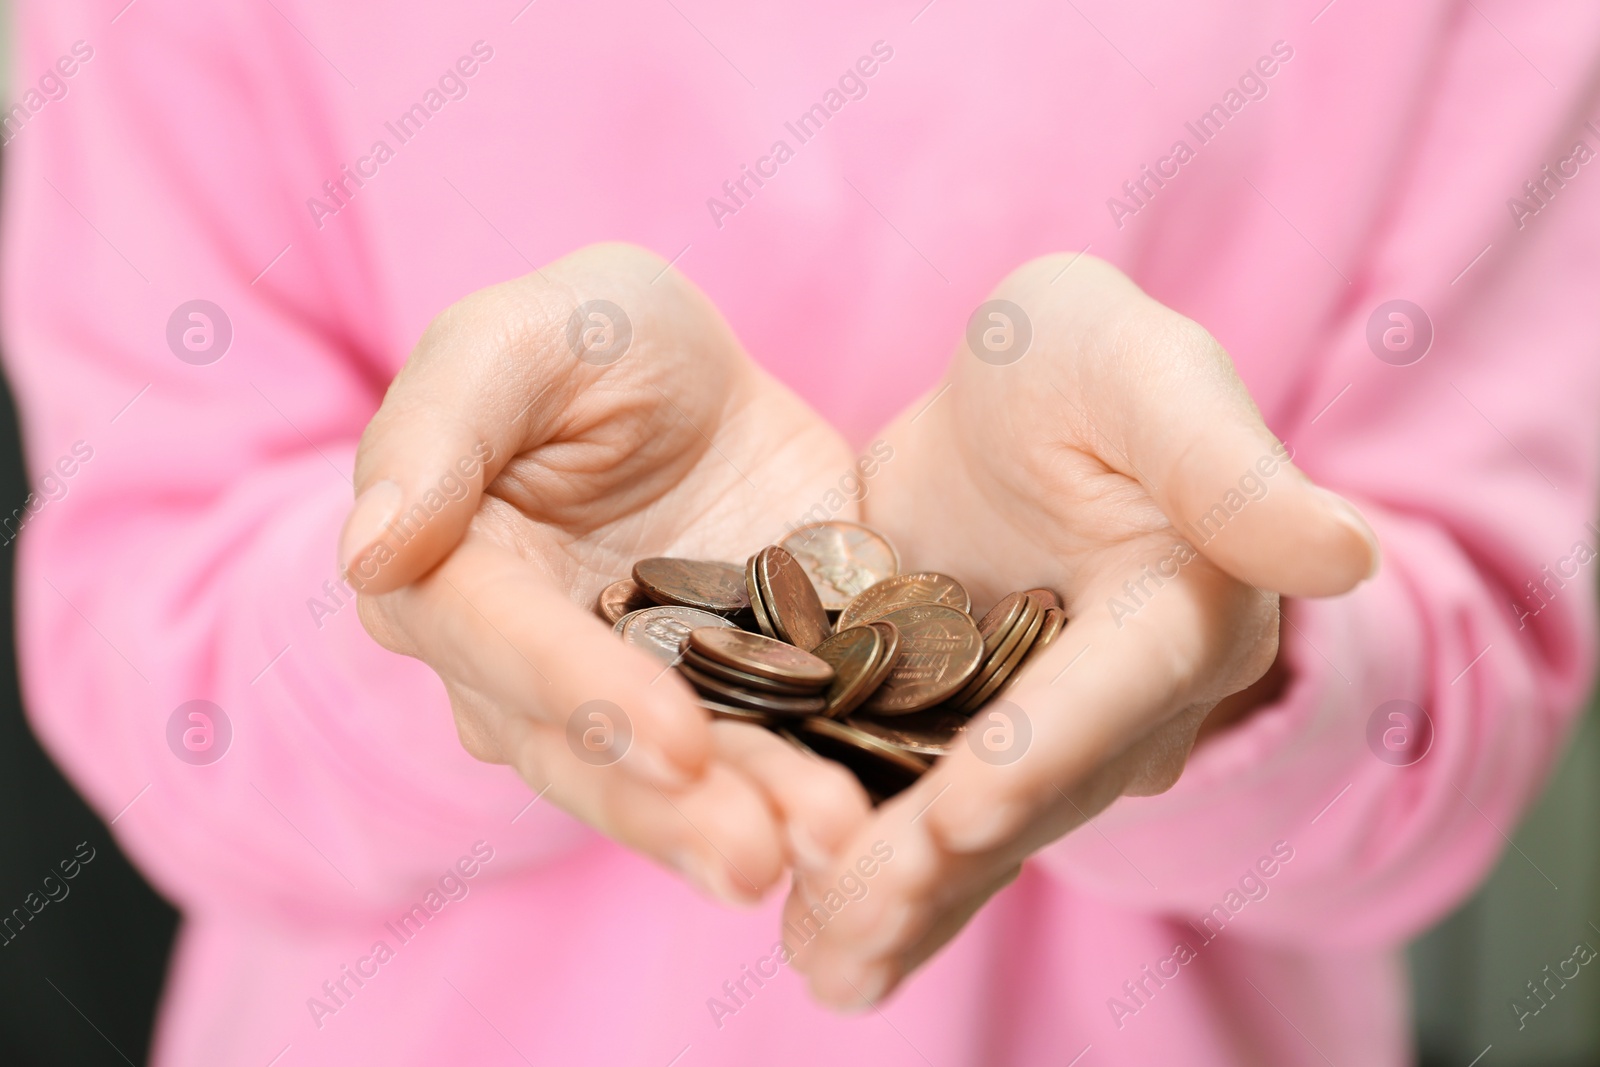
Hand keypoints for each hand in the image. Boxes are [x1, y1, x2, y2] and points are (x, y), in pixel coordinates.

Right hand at [342, 244, 870, 904]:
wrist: (705, 389)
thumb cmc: (591, 339)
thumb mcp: (522, 336)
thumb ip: (441, 424)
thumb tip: (369, 554)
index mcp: (449, 578)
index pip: (499, 647)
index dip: (582, 694)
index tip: (676, 743)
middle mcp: (521, 675)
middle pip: (583, 756)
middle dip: (670, 810)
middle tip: (760, 855)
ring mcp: (626, 709)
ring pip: (669, 788)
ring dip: (745, 825)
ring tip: (831, 847)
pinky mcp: (720, 719)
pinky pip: (759, 767)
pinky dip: (804, 796)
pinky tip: (866, 832)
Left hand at [786, 253, 1377, 1005]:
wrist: (1009, 415)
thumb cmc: (1076, 367)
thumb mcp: (1130, 371)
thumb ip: (1222, 460)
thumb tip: (1344, 551)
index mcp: (1186, 614)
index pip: (1112, 695)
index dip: (1041, 753)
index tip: (967, 813)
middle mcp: (1132, 708)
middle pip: (1036, 794)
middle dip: (948, 860)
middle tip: (857, 918)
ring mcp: (1051, 745)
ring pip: (979, 836)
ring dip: (905, 904)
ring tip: (829, 963)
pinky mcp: (972, 752)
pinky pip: (927, 826)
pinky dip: (881, 885)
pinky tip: (820, 950)